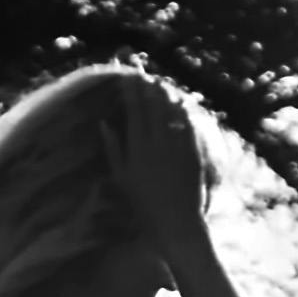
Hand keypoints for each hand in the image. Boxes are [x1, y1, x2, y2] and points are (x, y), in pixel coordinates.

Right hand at [100, 80, 208, 246]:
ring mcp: (177, 147)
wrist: (176, 223)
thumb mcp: (122, 178)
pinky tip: (179, 104)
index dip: (131, 92)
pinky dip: (182, 113)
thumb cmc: (144, 205)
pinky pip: (187, 127)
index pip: (134, 111)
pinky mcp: (193, 153)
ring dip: (165, 96)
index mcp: (137, 148)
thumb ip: (113, 149)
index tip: (128, 77)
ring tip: (159, 84)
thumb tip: (104, 124)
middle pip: (153, 107)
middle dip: (147, 88)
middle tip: (143, 73)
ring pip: (171, 114)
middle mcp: (157, 143)